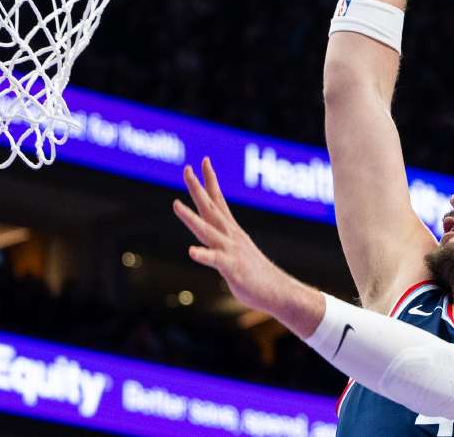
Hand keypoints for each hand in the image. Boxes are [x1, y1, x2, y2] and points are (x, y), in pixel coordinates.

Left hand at [173, 158, 296, 314]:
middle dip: (198, 188)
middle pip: (211, 207)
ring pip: (207, 230)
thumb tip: (218, 240)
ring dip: (190, 217)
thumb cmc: (256, 274)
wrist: (278, 292)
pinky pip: (215, 260)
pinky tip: (191, 251)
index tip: (203, 161)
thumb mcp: (239, 252)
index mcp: (231, 230)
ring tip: (175, 204)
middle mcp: (231, 235)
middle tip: (186, 168)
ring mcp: (231, 250)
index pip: (219, 200)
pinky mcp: (232, 267)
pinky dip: (203, 254)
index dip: (210, 180)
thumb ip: (226, 243)